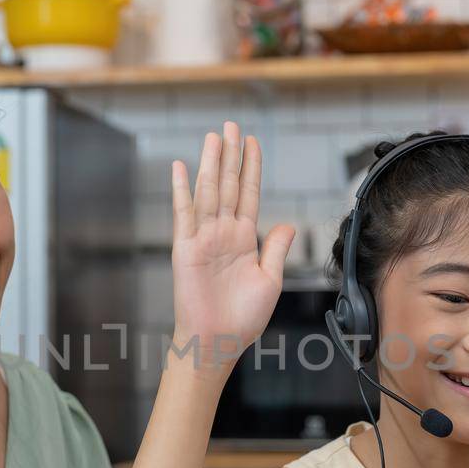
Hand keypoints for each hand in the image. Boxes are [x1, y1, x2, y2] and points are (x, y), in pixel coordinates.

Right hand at [170, 122, 295, 371]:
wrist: (218, 341)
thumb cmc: (243, 318)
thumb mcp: (270, 280)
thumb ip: (277, 248)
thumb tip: (286, 223)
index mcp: (244, 238)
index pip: (248, 193)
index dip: (251, 167)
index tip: (252, 142)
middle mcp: (223, 233)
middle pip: (227, 184)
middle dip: (230, 155)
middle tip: (231, 126)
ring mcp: (203, 238)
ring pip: (209, 192)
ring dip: (210, 163)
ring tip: (214, 136)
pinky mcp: (185, 248)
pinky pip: (184, 213)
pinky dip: (182, 189)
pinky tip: (182, 167)